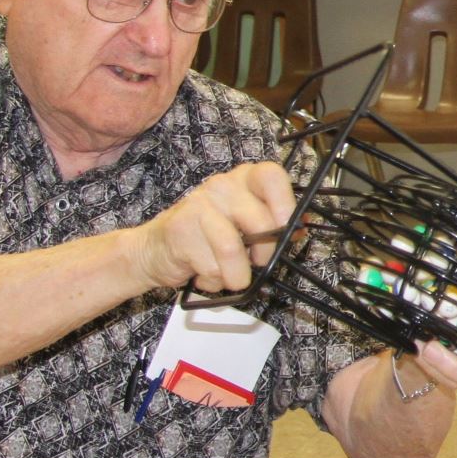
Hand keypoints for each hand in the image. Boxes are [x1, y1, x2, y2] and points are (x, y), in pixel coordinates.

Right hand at [132, 162, 298, 293]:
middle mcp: (222, 185)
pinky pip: (212, 267)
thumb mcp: (244, 226)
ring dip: (236, 275)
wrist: (155, 249)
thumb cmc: (209, 238)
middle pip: (260, 222)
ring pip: (233, 250)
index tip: (288, 229)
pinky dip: (214, 282)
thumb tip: (301, 229)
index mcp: (243, 179)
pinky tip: (203, 273)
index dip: (285, 204)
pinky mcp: (181, 229)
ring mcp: (198, 204)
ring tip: (227, 274)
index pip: (271, 175)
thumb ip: (272, 224)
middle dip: (264, 255)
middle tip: (255, 263)